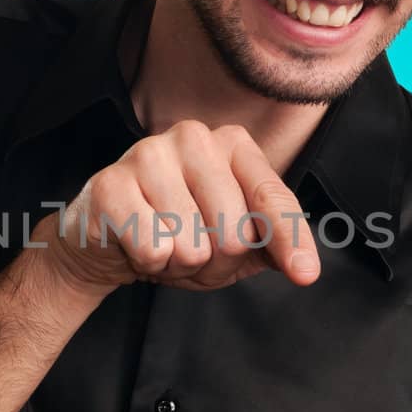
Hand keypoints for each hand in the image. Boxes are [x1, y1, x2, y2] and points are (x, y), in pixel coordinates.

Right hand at [34, 120, 320, 294]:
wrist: (106, 239)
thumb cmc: (177, 232)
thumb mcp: (235, 241)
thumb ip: (274, 245)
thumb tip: (305, 268)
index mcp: (232, 143)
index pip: (272, 198)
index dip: (290, 240)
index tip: (305, 274)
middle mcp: (194, 137)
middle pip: (234, 233)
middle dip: (214, 261)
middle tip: (189, 248)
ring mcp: (149, 154)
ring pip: (193, 246)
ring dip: (178, 264)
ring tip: (161, 244)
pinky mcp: (110, 183)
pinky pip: (153, 250)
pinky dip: (147, 262)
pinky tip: (134, 243)